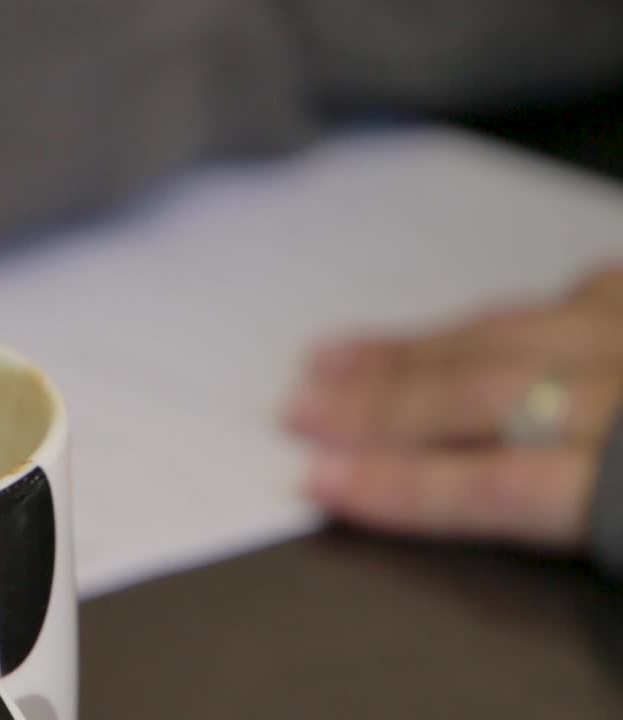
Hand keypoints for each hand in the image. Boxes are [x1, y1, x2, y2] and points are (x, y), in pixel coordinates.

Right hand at [285, 265, 622, 548]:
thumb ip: (571, 510)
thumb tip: (463, 490)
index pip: (497, 486)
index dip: (402, 486)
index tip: (320, 480)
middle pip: (480, 397)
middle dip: (377, 405)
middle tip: (298, 410)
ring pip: (502, 337)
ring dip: (406, 352)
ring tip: (330, 359)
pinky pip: (567, 297)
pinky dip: (498, 315)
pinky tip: (457, 320)